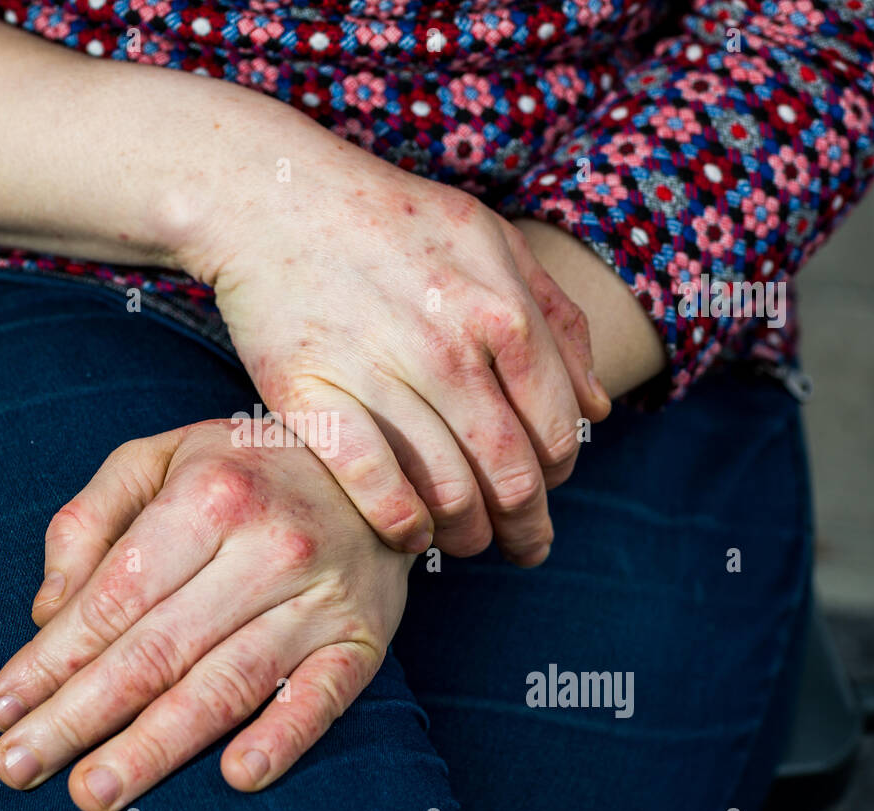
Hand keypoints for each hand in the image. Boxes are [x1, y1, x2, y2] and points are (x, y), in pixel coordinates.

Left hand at [0, 421, 413, 810]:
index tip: (1, 706)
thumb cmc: (247, 467)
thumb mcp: (162, 456)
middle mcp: (266, 548)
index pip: (116, 597)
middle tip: (18, 763)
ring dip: (157, 745)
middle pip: (157, 649)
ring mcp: (318, 600)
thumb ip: (91, 518)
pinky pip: (321, 698)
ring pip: (226, 684)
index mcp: (208, 496)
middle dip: (79, 714)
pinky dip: (282, 738)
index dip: (52, 657)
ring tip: (94, 788)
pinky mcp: (361, 640)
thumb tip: (46, 610)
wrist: (375, 468)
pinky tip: (237, 776)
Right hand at [178, 128, 610, 563]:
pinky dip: (402, 526)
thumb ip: (557, 318)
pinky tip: (409, 537)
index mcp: (504, 310)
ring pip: (448, 492)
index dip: (557, 477)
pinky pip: (373, 485)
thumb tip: (600, 408)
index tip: (542, 493)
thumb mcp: (493, 242)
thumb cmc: (391, 220)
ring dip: (467, 535)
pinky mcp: (313, 396)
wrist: (273, 197)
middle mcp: (450, 347)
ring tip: (464, 543)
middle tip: (524, 549)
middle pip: (511, 474)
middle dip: (527, 528)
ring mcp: (380, 373)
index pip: (557, 431)